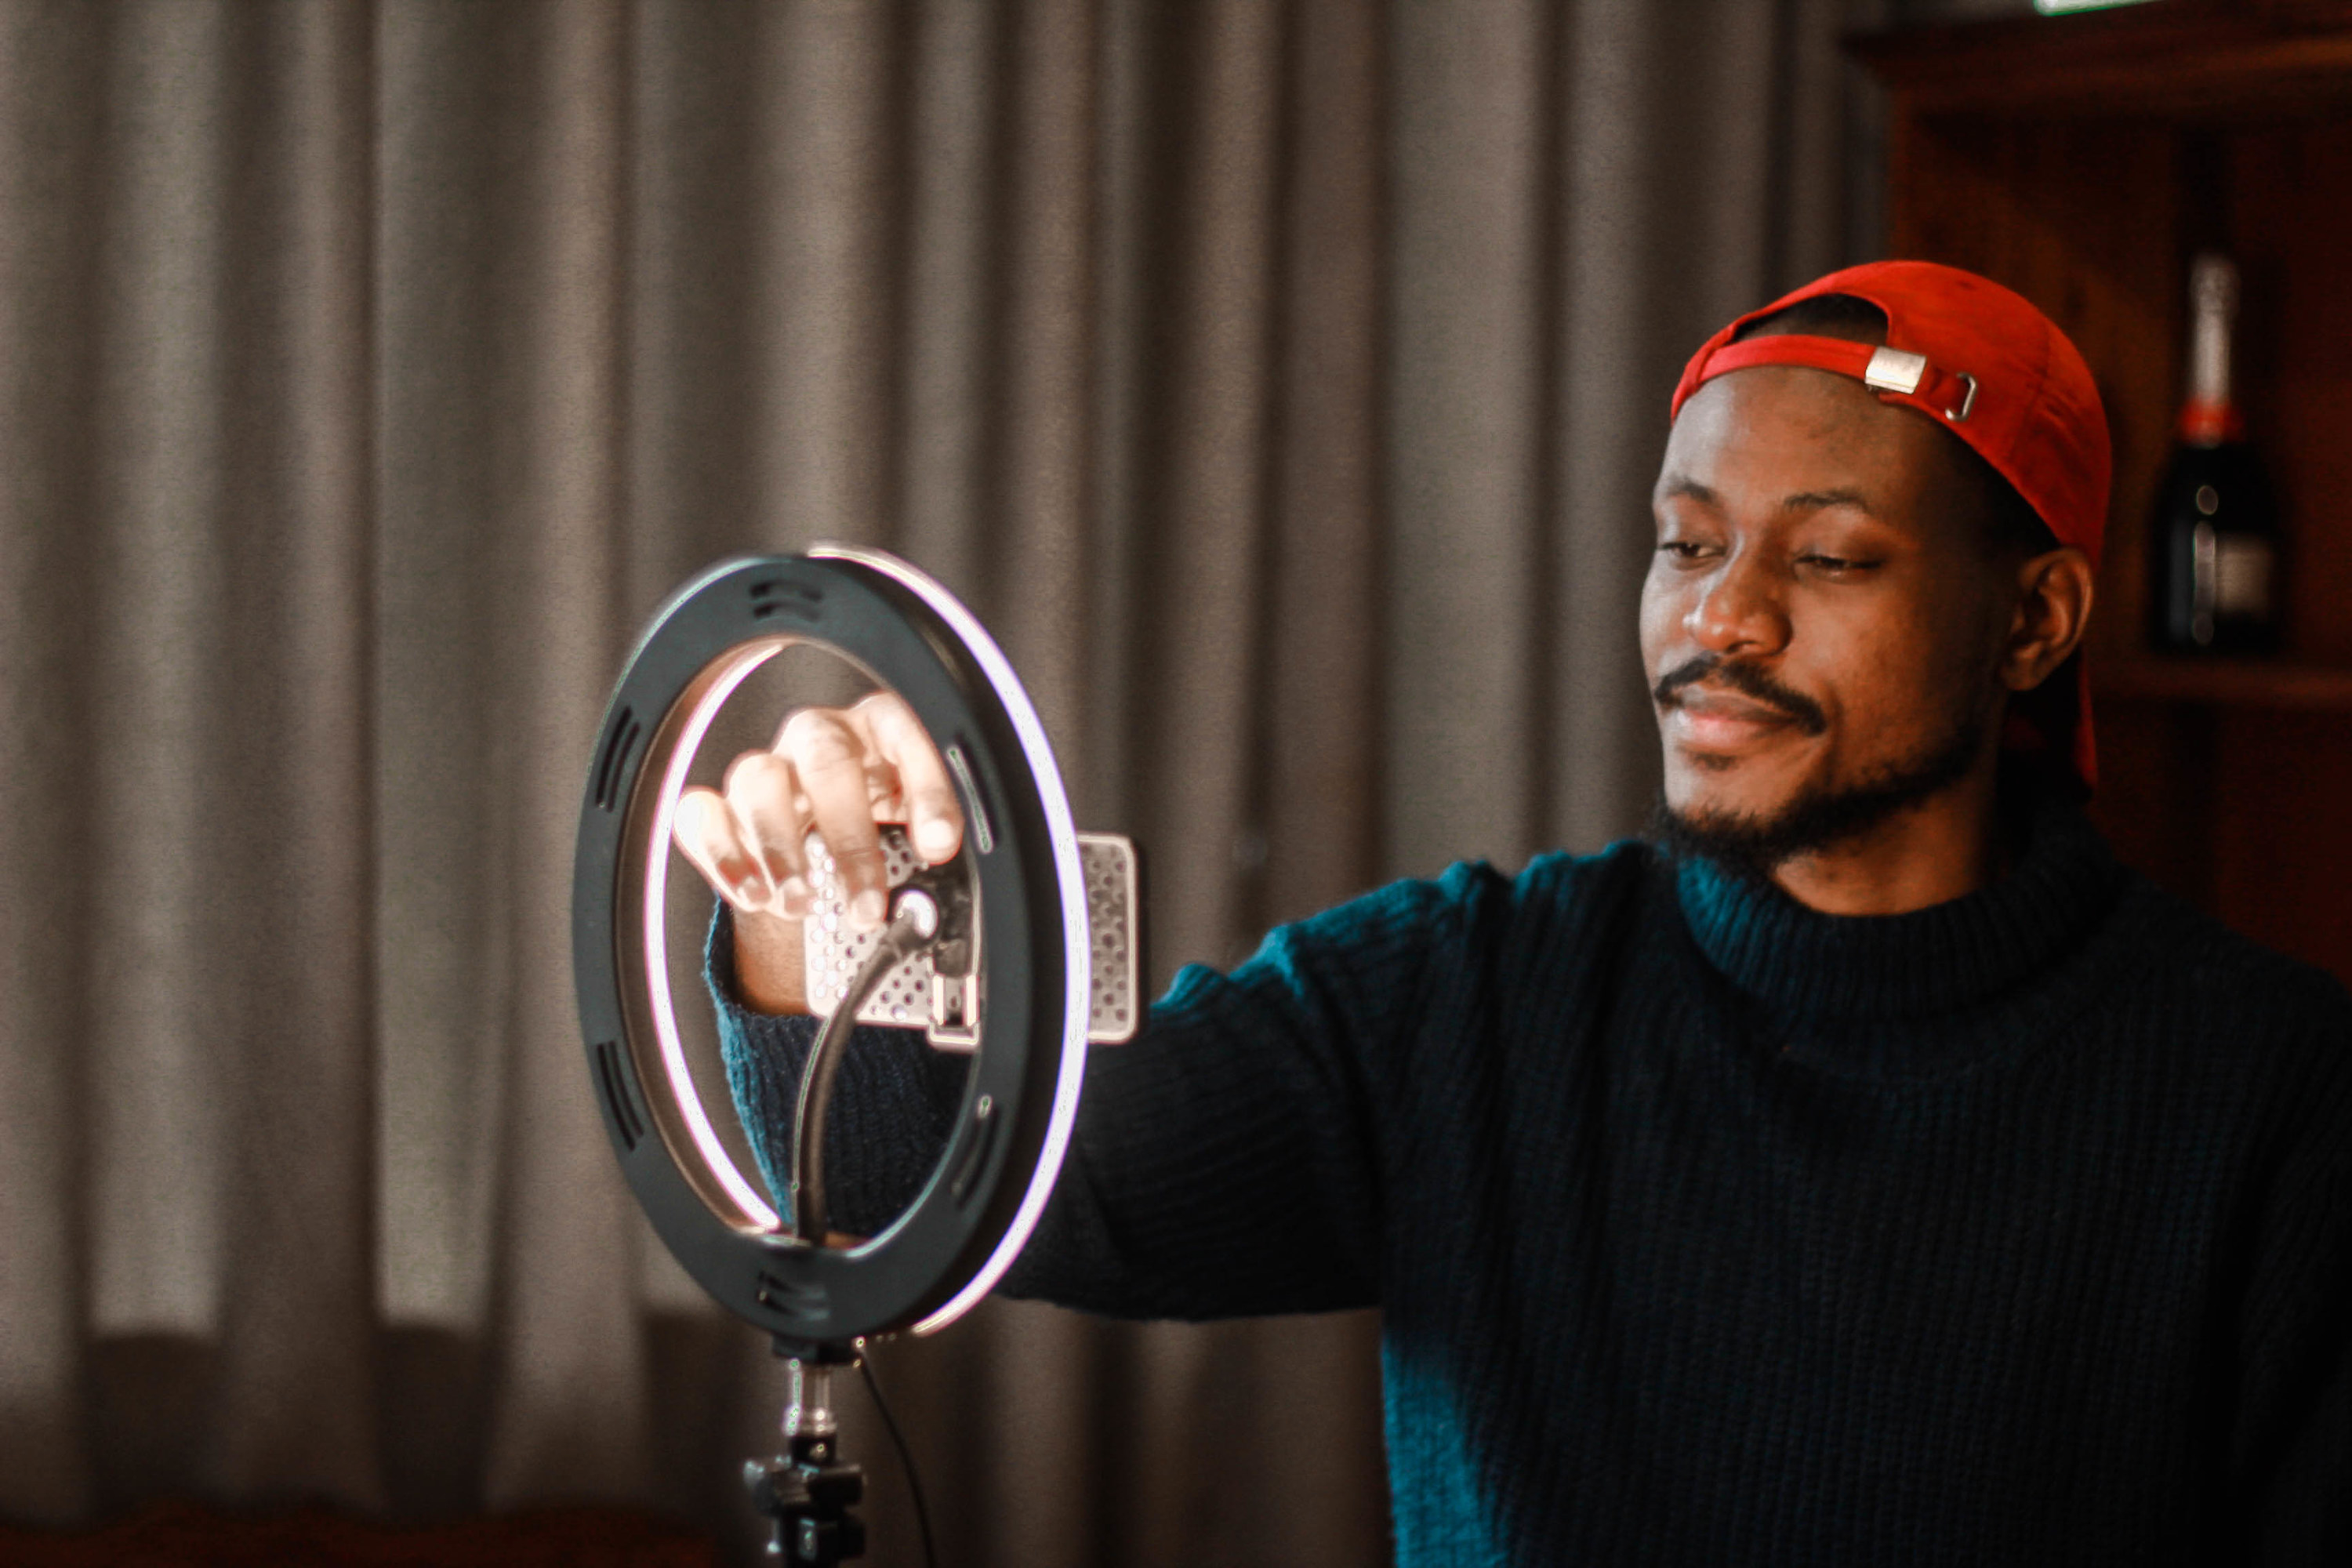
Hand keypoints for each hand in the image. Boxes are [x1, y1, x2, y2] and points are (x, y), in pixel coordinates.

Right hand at [672, 690, 965, 938]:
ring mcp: (766, 766)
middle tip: (867, 905)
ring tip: (801, 905)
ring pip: (759, 781)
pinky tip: (752, 894)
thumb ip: (930, 836)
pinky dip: (724, 857)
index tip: (939, 847)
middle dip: (850, 840)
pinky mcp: (719, 802)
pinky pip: (701, 814)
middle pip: (827, 761)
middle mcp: (818, 736)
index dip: (925, 789)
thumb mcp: (915, 821)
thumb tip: (937, 866)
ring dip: (781, 850)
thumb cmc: (877, 816)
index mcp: (878, 729)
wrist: (822, 833)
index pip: (905, 734)